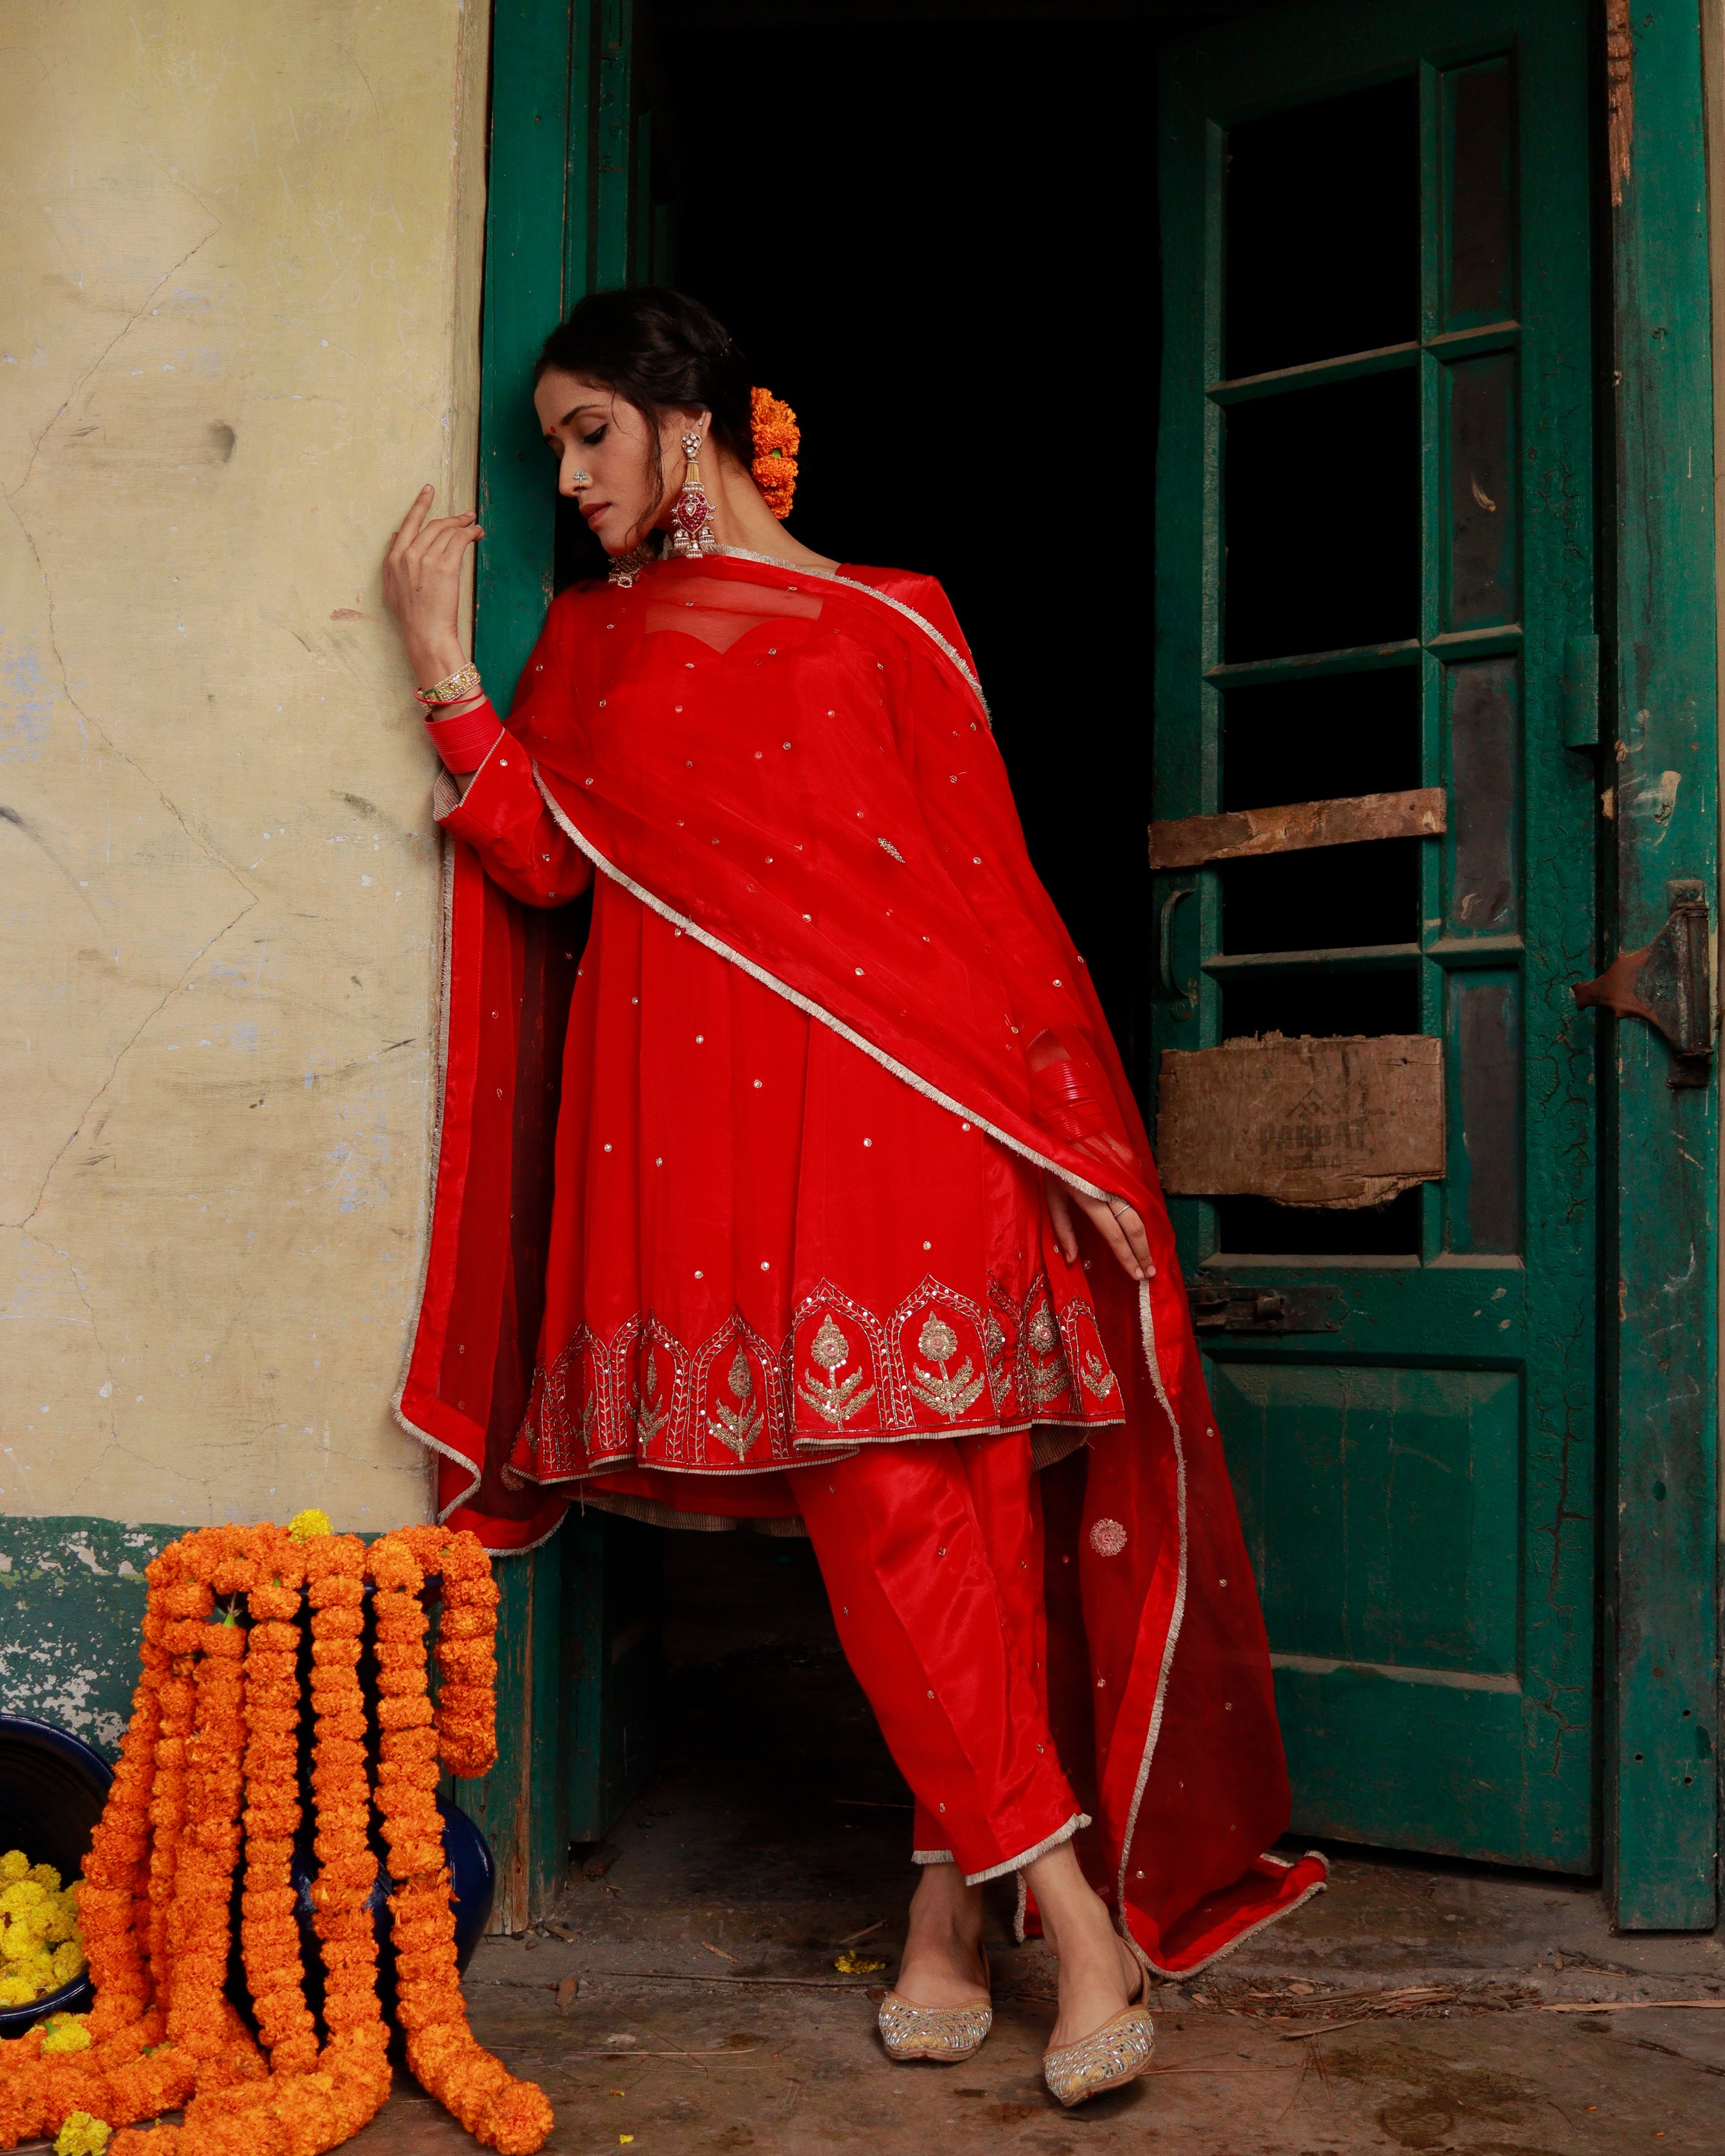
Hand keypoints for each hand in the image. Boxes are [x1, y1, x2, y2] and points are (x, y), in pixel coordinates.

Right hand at [382, 486, 483, 688]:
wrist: (424, 633)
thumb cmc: (410, 616)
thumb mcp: (391, 587)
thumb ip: (392, 560)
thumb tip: (397, 537)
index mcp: (394, 558)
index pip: (409, 523)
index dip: (420, 504)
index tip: (429, 491)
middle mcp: (409, 554)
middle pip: (433, 524)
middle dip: (452, 517)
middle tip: (466, 515)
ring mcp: (427, 559)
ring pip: (447, 530)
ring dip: (464, 525)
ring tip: (474, 525)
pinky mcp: (445, 566)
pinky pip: (459, 540)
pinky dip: (470, 533)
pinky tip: (477, 534)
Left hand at [1043, 1172, 1150, 1282]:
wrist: (1067, 1125)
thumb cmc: (1055, 1165)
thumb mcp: (1051, 1197)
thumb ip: (1062, 1230)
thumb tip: (1071, 1260)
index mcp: (1089, 1197)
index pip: (1114, 1235)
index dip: (1127, 1257)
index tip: (1136, 1275)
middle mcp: (1111, 1187)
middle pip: (1134, 1226)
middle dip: (1143, 1251)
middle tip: (1150, 1272)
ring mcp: (1124, 1173)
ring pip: (1142, 1210)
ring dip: (1148, 1235)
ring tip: (1150, 1255)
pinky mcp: (1131, 1162)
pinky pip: (1140, 1191)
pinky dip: (1144, 1211)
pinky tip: (1145, 1226)